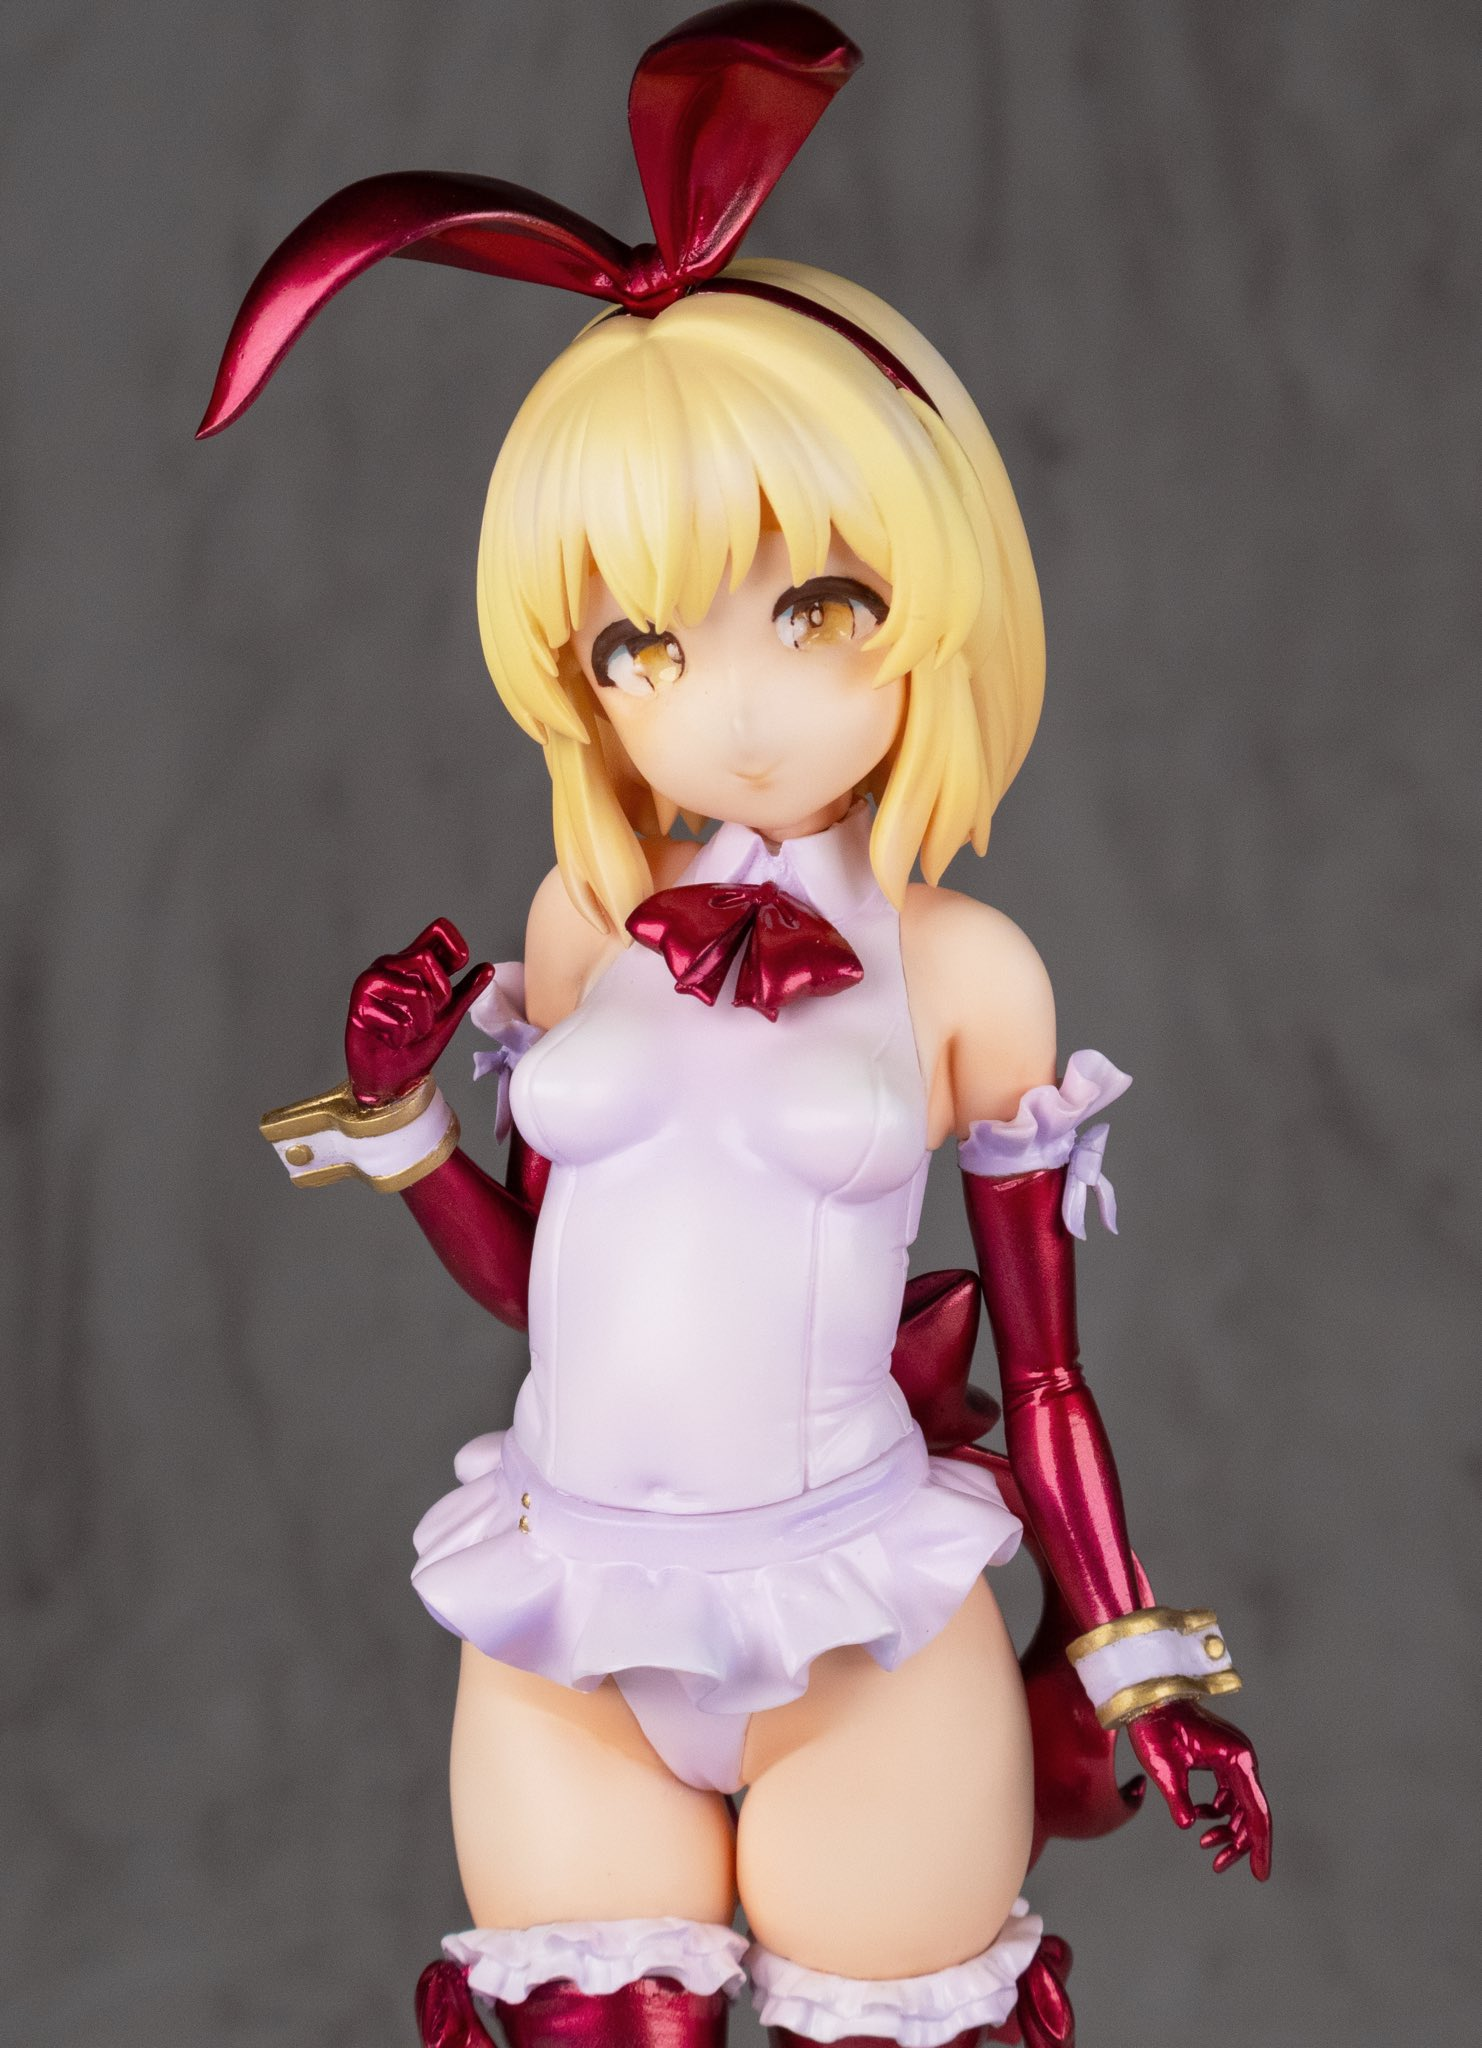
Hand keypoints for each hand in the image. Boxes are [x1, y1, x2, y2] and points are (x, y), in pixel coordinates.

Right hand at [345, 918, 493, 1105]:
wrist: (392, 1079)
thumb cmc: (416, 1045)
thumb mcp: (449, 1016)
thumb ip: (466, 991)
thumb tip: (488, 968)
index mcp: (414, 963)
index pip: (437, 931)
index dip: (455, 944)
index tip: (461, 965)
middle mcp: (391, 966)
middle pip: (426, 959)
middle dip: (439, 995)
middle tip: (430, 1018)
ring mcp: (372, 982)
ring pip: (415, 990)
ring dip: (421, 1022)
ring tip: (409, 1032)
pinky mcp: (359, 1005)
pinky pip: (397, 1019)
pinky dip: (401, 1037)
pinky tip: (389, 1039)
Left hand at [1127, 1697, 1271, 1878]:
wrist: (1145, 1698)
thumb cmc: (1155, 1728)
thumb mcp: (1165, 1768)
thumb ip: (1179, 1799)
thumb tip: (1187, 1825)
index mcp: (1238, 1759)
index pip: (1257, 1811)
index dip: (1260, 1846)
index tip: (1262, 1877)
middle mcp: (1242, 1757)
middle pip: (1250, 1811)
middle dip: (1237, 1842)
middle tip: (1218, 1866)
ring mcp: (1232, 1757)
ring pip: (1238, 1804)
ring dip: (1225, 1827)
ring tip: (1205, 1846)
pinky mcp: (1220, 1757)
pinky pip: (1227, 1792)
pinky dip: (1215, 1810)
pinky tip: (1196, 1818)